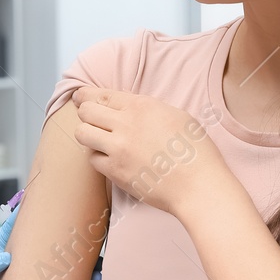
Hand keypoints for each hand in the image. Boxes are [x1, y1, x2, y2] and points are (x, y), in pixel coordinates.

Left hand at [71, 86, 222, 216]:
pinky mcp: (115, 171)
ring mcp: (118, 149)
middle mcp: (125, 124)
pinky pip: (93, 160)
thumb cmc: (196, 152)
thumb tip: (131, 110)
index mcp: (142, 106)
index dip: (86, 95)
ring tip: (98, 140)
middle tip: (89, 118)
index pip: (101, 94)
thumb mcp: (177, 116)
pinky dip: (98, 158)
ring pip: (82, 134)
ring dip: (87, 135)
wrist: (198, 185)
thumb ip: (149, 109)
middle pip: (86, 111)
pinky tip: (109, 159)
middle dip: (85, 112)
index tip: (80, 97)